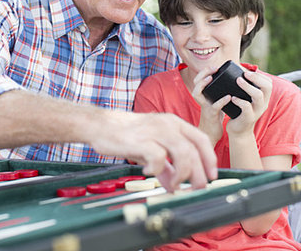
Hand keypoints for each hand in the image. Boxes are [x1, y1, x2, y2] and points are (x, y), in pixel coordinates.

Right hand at [92, 110, 217, 191]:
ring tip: (173, 185)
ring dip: (182, 175)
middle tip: (196, 188)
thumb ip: (165, 164)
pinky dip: (158, 170)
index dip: (210, 159)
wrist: (101, 125)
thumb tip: (173, 184)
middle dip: (199, 174)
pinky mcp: (142, 140)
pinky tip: (148, 172)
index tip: (211, 176)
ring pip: (183, 153)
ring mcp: (156, 131)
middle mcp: (168, 124)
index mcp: (173, 123)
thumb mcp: (150, 145)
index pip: (201, 139)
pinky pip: (159, 158)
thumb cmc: (126, 134)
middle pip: (195, 150)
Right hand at [193, 67, 228, 146]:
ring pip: (196, 93)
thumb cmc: (216, 114)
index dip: (205, 70)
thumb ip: (218, 90)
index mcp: (203, 93)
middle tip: (214, 69)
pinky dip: (221, 101)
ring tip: (211, 78)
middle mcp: (201, 98)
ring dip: (203, 84)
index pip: (198, 78)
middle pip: (195, 82)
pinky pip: (214, 106)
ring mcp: (204, 106)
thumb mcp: (215, 99)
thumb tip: (232, 77)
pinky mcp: (211, 115)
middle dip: (203, 73)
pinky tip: (229, 97)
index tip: (216, 67)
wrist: (213, 133)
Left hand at [226, 70, 271, 134]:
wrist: (238, 131)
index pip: (268, 83)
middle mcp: (263, 104)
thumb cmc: (240, 110)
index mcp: (263, 98)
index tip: (247, 72)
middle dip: (256, 78)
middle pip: (266, 87)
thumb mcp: (246, 98)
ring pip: (258, 96)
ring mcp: (256, 111)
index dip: (260, 75)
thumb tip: (236, 69)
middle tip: (244, 74)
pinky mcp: (248, 118)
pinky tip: (233, 98)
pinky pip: (247, 108)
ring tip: (238, 80)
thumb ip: (245, 87)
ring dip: (248, 87)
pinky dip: (240, 101)